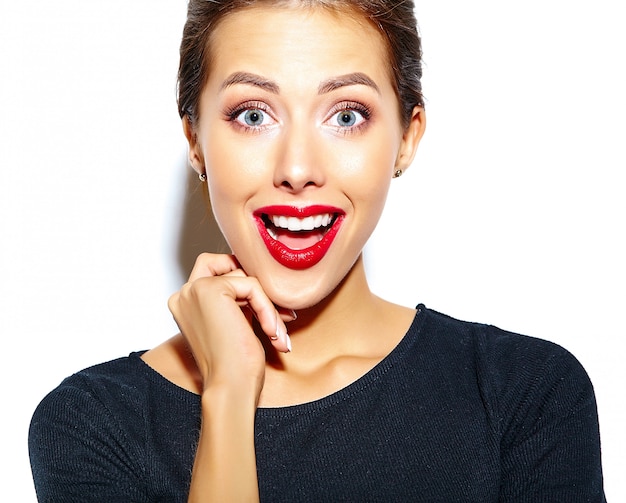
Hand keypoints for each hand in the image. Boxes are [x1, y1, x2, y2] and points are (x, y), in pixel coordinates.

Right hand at [167, 253, 291, 396]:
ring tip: (278, 331)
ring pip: (245, 277)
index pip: (218, 269)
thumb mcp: (236, 321)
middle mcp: (184, 293)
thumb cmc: (236, 364)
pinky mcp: (210, 290)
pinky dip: (267, 308)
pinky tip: (272, 332)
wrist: (231, 387)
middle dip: (259, 289)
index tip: (271, 309)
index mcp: (185, 301)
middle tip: (283, 314)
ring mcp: (194, 290)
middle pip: (230, 266)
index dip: (246, 284)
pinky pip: (252, 286)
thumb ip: (240, 297)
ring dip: (268, 304)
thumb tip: (265, 273)